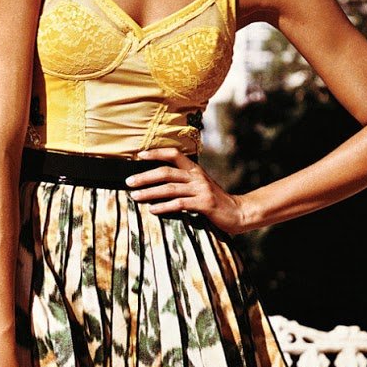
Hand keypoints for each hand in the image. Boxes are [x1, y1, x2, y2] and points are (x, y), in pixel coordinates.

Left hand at [124, 147, 249, 235]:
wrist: (238, 212)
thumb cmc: (214, 201)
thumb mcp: (199, 186)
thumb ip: (183, 182)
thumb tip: (158, 182)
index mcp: (195, 170)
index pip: (173, 154)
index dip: (155, 153)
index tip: (139, 155)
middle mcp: (197, 177)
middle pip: (166, 172)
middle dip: (145, 176)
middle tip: (129, 182)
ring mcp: (201, 190)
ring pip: (170, 188)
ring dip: (150, 192)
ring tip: (135, 197)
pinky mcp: (204, 204)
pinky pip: (179, 204)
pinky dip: (164, 207)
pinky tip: (152, 210)